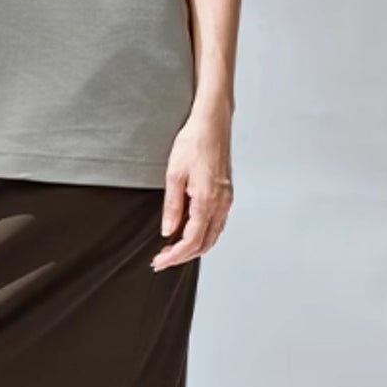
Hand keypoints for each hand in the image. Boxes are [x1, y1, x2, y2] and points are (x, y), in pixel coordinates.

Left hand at [152, 110, 233, 268]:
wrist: (212, 124)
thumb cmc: (194, 143)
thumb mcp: (174, 175)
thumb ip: (172, 207)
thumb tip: (168, 230)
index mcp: (207, 201)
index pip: (191, 241)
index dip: (175, 256)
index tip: (160, 262)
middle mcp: (221, 203)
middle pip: (204, 244)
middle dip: (183, 256)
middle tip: (162, 260)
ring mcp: (226, 200)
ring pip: (213, 236)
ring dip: (193, 247)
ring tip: (172, 250)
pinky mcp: (226, 194)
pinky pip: (217, 223)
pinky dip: (203, 235)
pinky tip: (189, 232)